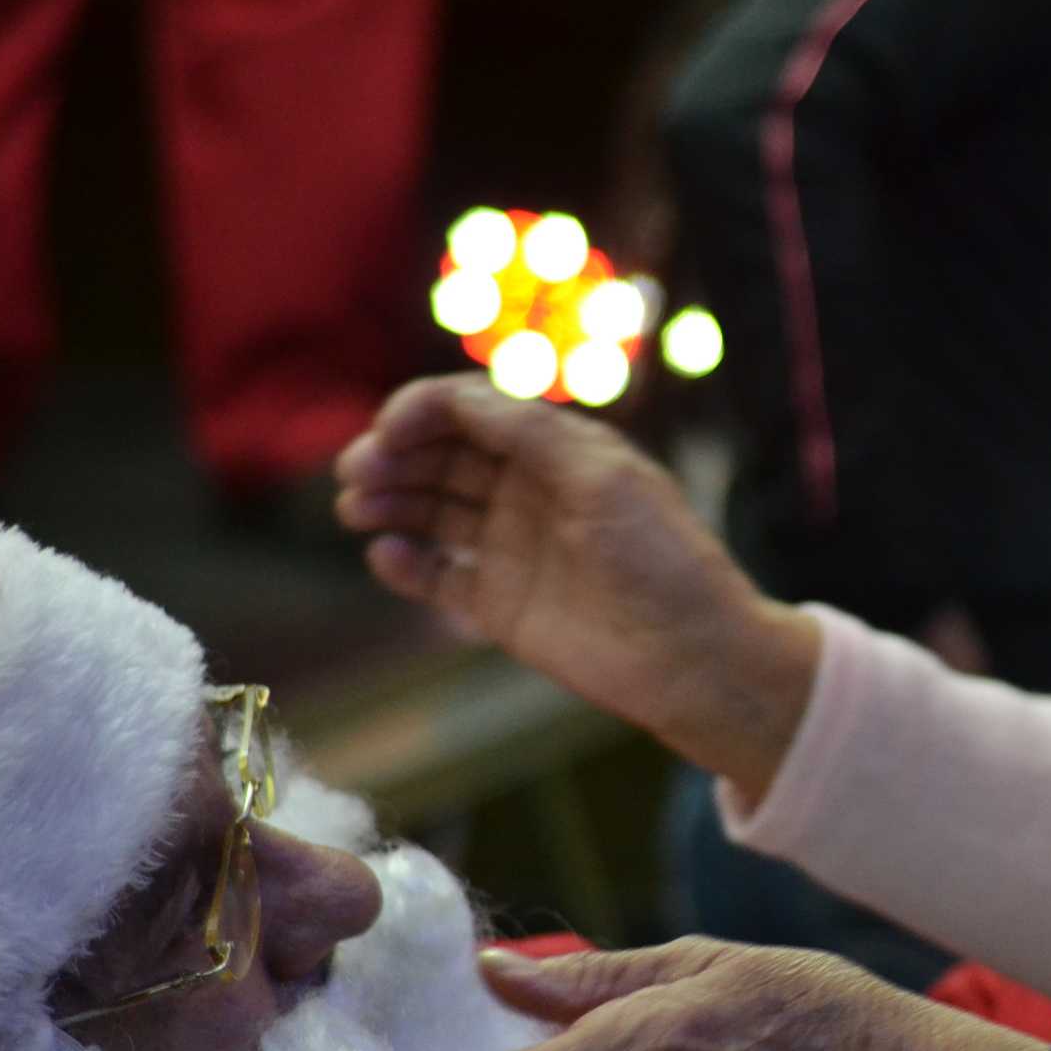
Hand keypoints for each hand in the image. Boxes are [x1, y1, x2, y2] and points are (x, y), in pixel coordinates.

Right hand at [334, 375, 819, 797]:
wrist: (692, 654)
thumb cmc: (662, 557)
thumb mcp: (603, 476)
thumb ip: (528, 431)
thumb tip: (459, 397)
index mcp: (559, 449)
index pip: (472, 410)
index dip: (423, 410)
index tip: (390, 429)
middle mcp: (530, 490)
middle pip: (441, 455)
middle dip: (394, 455)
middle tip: (358, 473)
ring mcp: (512, 546)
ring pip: (429, 509)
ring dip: (388, 501)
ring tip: (358, 510)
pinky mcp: (499, 603)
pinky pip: (434, 574)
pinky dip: (402, 562)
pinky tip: (386, 554)